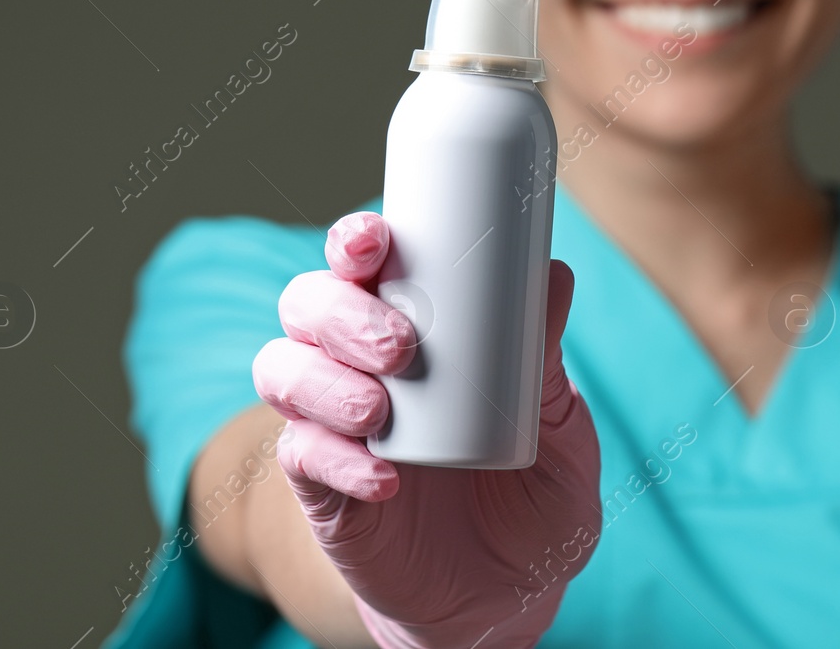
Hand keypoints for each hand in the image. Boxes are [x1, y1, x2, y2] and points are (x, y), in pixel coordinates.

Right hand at [252, 211, 602, 648]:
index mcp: (415, 328)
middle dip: (340, 312)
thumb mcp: (557, 429)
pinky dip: (335, 460)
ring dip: (323, 380)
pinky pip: (299, 457)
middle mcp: (358, 365)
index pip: (364, 265)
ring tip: (380, 410)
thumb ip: (546, 361)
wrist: (509, 598)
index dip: (354, 241)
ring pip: (281, 370)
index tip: (374, 240)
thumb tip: (556, 275)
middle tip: (399, 346)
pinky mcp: (322, 490)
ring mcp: (335, 426)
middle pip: (308, 305)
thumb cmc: (534, 497)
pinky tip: (384, 478)